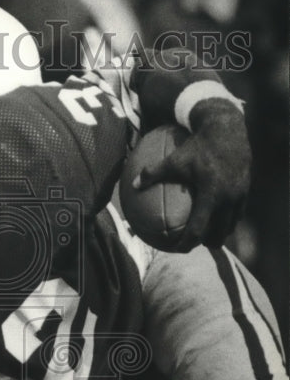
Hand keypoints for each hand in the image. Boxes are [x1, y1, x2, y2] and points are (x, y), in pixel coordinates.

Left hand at [135, 101, 250, 250]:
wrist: (227, 129)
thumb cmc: (196, 145)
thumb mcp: (173, 159)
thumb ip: (153, 173)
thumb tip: (134, 185)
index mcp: (211, 194)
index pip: (199, 228)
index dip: (188, 242)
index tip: (178, 249)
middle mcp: (228, 198)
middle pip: (218, 232)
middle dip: (207, 242)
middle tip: (194, 246)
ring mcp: (240, 195)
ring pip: (231, 224)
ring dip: (219, 232)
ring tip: (207, 237)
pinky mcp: (246, 189)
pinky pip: (237, 212)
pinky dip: (227, 219)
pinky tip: (218, 219)